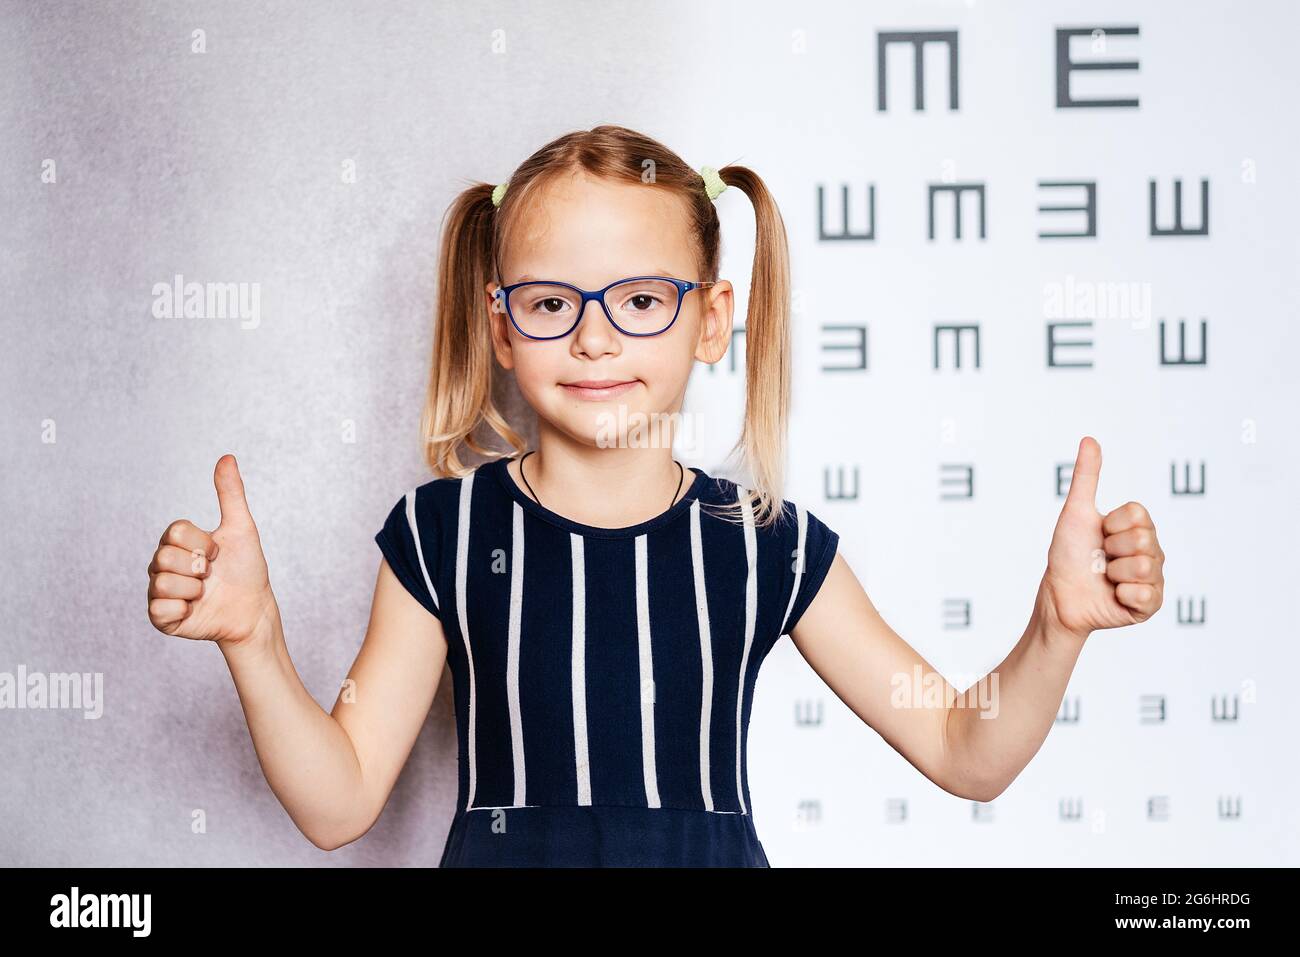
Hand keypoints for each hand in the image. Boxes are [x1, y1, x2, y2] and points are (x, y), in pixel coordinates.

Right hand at [147, 454, 275, 645]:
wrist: (254, 609)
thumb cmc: (247, 569)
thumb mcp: (241, 528)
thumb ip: (230, 493)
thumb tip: (227, 456)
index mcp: (176, 542)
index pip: (175, 531)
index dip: (203, 544)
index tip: (218, 553)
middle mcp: (162, 565)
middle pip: (165, 557)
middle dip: (198, 567)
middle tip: (211, 575)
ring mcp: (159, 591)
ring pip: (162, 583)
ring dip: (194, 590)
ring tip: (205, 592)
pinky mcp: (160, 618)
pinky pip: (159, 609)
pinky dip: (184, 609)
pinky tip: (195, 609)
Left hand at [1039, 436, 1164, 641]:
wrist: (1060, 595)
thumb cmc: (1068, 554)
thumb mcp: (1076, 512)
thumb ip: (1087, 476)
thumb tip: (1089, 439)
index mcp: (1138, 528)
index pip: (1138, 515)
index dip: (1111, 525)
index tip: (1099, 534)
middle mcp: (1151, 551)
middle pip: (1142, 540)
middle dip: (1111, 549)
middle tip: (1100, 558)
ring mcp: (1153, 578)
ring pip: (1142, 567)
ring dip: (1113, 574)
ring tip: (1105, 577)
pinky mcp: (1150, 605)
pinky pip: (1145, 595)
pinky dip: (1122, 595)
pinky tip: (1114, 595)